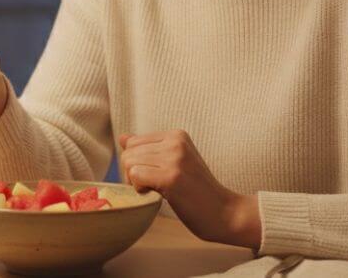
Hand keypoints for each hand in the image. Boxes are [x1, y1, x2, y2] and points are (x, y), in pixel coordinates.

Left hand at [119, 131, 261, 249]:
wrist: (225, 213)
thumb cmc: (197, 191)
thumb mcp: (174, 163)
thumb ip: (149, 149)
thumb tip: (123, 138)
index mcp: (177, 135)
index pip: (134, 142)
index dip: (136, 163)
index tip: (154, 176)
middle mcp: (175, 141)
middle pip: (129, 153)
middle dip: (133, 173)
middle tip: (153, 186)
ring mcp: (174, 158)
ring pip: (129, 163)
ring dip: (136, 182)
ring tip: (157, 190)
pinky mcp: (172, 177)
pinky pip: (136, 176)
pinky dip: (140, 189)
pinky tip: (156, 194)